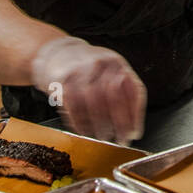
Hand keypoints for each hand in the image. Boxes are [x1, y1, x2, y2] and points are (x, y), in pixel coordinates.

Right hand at [31, 37, 146, 144]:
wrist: (57, 53)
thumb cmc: (88, 69)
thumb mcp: (110, 72)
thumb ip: (124, 93)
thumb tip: (132, 127)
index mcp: (117, 64)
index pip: (133, 91)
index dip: (135, 116)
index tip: (134, 133)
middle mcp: (101, 64)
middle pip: (115, 97)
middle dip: (120, 124)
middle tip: (120, 140)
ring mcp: (81, 70)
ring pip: (94, 103)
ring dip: (100, 125)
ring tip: (102, 137)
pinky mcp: (63, 79)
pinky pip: (73, 106)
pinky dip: (80, 123)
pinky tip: (84, 131)